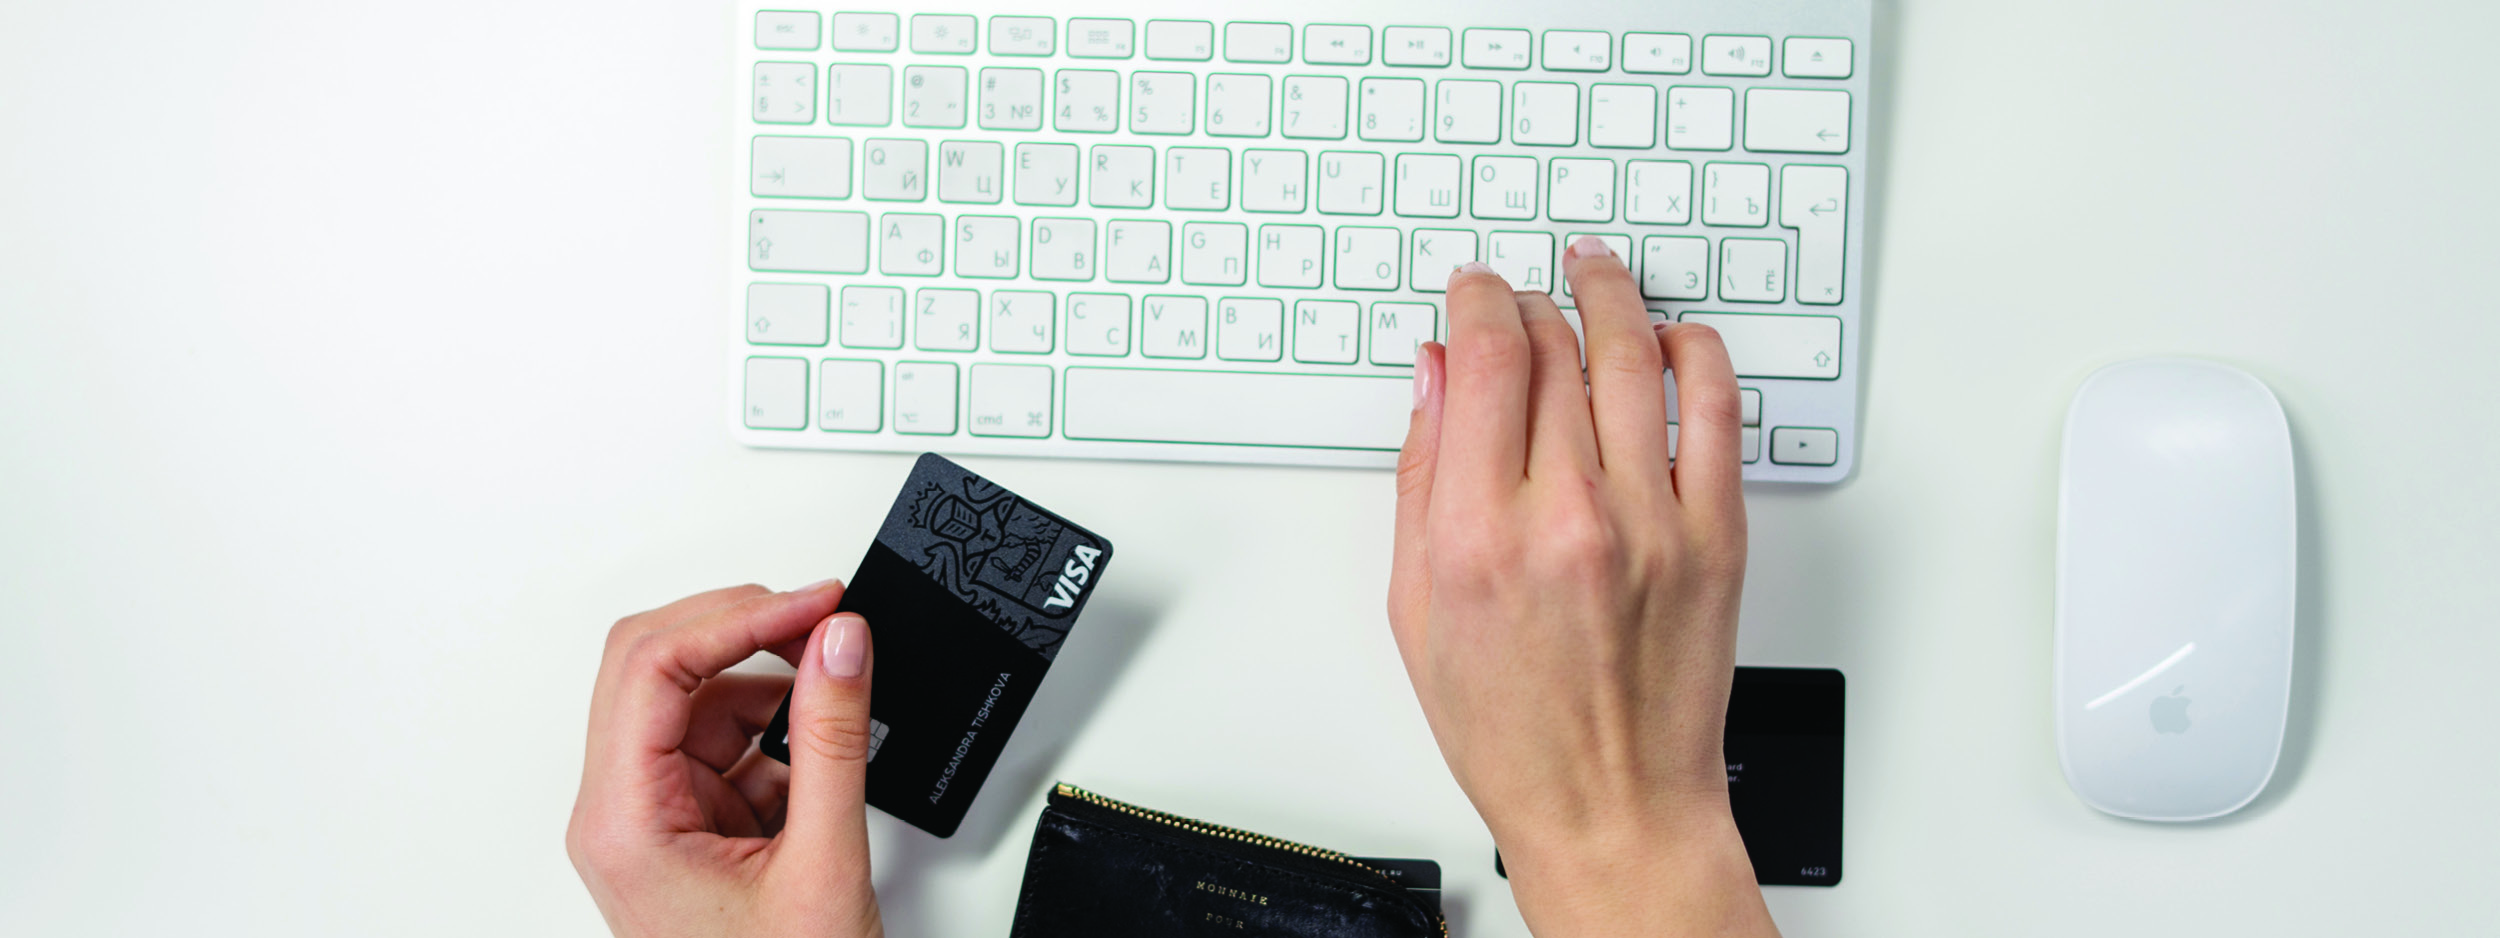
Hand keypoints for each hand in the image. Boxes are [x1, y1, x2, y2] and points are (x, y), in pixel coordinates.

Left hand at [566, 580, 884, 937]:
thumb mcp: (824, 858)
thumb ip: (832, 738)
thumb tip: (838, 641)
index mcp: (625, 820)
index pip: (652, 667)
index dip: (737, 616)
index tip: (815, 602)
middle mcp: (621, 812)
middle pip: (658, 667)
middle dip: (744, 632)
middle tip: (823, 621)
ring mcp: (653, 818)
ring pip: (696, 700)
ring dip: (769, 691)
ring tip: (836, 707)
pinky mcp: (689, 827)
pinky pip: (724, 743)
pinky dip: (778, 736)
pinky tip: (820, 758)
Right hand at [1389, 239, 1774, 936]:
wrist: (1613, 805)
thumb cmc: (1513, 729)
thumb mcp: (1418, 609)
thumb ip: (1422, 479)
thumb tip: (1436, 376)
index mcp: (1479, 535)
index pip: (1487, 359)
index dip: (1479, 299)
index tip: (1474, 290)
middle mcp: (1568, 518)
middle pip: (1555, 349)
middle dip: (1532, 302)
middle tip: (1524, 294)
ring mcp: (1653, 522)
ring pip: (1634, 358)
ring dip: (1611, 297)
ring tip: (1596, 272)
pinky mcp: (1717, 536)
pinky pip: (1717, 409)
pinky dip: (1697, 353)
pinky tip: (1675, 337)